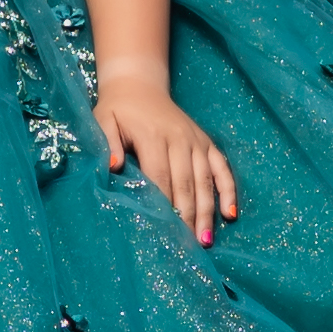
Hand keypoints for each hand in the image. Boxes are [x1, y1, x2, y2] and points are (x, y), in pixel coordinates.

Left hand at [97, 72, 240, 244]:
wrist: (139, 85)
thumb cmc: (118, 110)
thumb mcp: (103, 120)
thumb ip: (107, 143)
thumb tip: (114, 167)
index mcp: (153, 137)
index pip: (160, 177)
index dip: (164, 205)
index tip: (165, 231)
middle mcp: (179, 139)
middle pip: (185, 184)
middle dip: (187, 216)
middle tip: (187, 246)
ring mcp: (196, 141)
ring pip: (205, 181)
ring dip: (207, 211)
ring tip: (205, 240)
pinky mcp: (206, 142)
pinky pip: (222, 168)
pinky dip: (228, 190)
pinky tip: (229, 214)